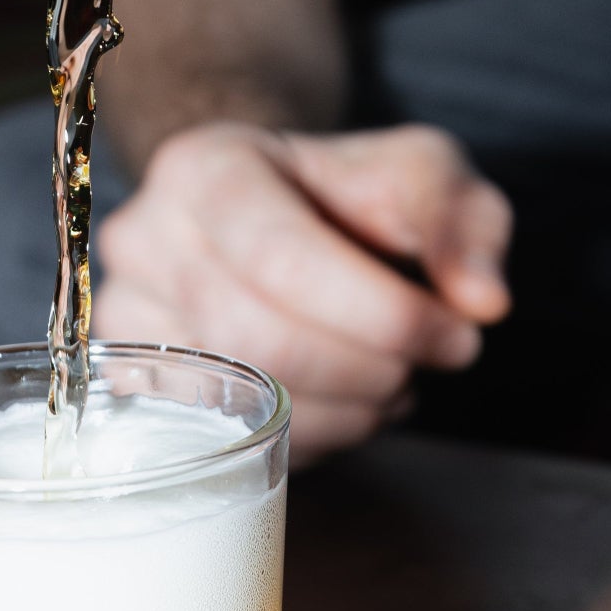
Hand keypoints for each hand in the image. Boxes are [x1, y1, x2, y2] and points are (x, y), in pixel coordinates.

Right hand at [92, 121, 511, 461]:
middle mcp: (144, 242)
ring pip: (248, 402)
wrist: (277, 215)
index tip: (457, 334)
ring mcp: (130, 322)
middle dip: (370, 368)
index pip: (279, 256)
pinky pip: (237, 441)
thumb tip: (481, 302)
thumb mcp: (423, 175)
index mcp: (202, 169)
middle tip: (428, 362)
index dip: (380, 312)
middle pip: (259, 339)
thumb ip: (462, 223)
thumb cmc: (348, 196)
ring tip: (394, 375)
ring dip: (352, 408)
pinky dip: (318, 435)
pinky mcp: (140, 391)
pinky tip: (349, 397)